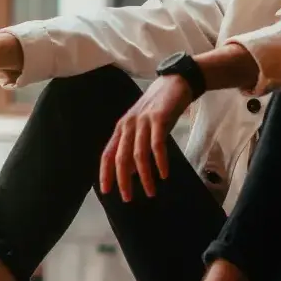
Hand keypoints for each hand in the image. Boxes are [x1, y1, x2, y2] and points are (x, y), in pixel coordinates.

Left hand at [100, 75, 192, 200]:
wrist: (175, 82)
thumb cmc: (159, 107)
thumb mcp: (143, 126)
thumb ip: (135, 146)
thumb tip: (131, 172)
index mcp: (122, 127)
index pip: (108, 154)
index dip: (105, 173)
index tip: (106, 191)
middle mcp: (129, 125)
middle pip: (121, 157)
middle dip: (123, 180)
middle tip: (127, 198)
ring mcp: (144, 121)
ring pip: (139, 155)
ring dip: (144, 176)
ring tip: (151, 191)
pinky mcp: (159, 119)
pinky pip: (157, 145)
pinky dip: (160, 161)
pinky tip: (164, 174)